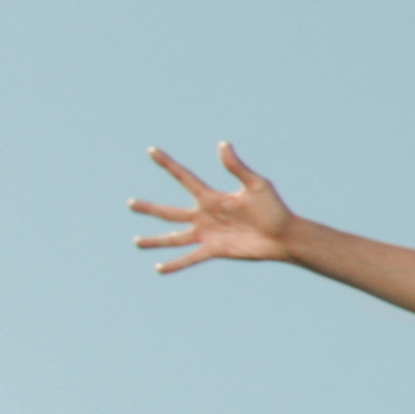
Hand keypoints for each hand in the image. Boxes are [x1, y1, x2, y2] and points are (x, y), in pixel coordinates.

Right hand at [128, 143, 305, 271]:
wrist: (285, 235)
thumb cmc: (274, 209)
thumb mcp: (256, 184)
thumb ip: (236, 167)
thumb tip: (223, 144)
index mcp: (212, 197)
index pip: (183, 177)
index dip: (167, 164)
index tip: (151, 151)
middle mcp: (205, 216)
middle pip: (170, 211)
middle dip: (149, 208)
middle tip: (130, 203)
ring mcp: (208, 234)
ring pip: (174, 238)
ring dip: (155, 241)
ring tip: (136, 242)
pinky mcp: (215, 250)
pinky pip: (190, 258)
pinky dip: (176, 264)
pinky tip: (159, 269)